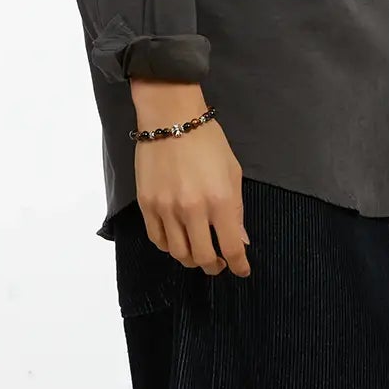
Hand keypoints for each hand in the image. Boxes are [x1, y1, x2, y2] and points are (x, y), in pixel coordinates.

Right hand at [130, 83, 250, 276]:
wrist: (170, 118)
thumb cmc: (208, 141)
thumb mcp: (233, 172)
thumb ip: (237, 210)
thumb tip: (240, 240)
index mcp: (220, 201)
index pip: (232, 248)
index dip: (239, 265)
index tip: (242, 270)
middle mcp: (192, 210)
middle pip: (203, 257)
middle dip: (215, 266)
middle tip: (219, 263)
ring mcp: (166, 209)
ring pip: (178, 253)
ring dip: (191, 259)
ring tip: (198, 254)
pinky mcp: (147, 204)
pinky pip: (157, 239)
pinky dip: (169, 247)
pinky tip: (177, 242)